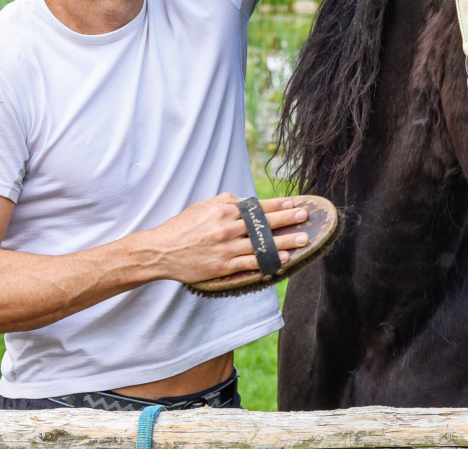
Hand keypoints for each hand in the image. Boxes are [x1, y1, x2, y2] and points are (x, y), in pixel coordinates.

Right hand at [135, 194, 310, 283]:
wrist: (161, 251)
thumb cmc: (183, 227)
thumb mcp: (204, 206)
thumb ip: (228, 203)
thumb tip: (249, 202)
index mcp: (224, 210)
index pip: (257, 206)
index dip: (277, 205)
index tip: (294, 203)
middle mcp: (227, 228)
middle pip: (263, 224)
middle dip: (287, 219)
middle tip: (305, 217)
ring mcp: (226, 248)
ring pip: (261, 245)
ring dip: (284, 242)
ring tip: (302, 240)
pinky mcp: (223, 266)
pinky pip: (251, 264)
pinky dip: (268, 261)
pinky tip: (283, 259)